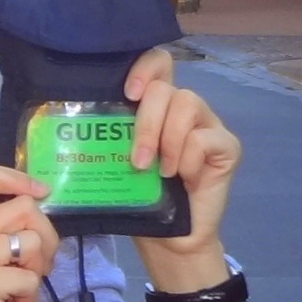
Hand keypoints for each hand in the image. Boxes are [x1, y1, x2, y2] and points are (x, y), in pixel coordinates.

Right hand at [0, 163, 59, 301]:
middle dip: (46, 239)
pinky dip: (30, 297)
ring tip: (18, 293)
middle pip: (25, 208)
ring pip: (32, 242)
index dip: (16, 177)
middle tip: (36, 269)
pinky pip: (30, 277)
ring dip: (37, 272)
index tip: (40, 192)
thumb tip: (41, 206)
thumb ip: (8, 234)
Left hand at [123, 48, 241, 288]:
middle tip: (137, 159)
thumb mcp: (118, 161)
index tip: (128, 92)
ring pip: (187, 104)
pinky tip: (183, 179)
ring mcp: (209, 125)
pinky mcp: (227, 146)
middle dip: (146, 122)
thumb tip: (75, 127)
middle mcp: (183, 109)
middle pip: (167, 88)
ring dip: (167, 141)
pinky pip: (204, 138)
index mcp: (157, 106)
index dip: (145, 66)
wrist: (170, 238)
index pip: (158, 63)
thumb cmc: (140, 197)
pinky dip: (187, 159)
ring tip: (159, 171)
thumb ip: (111, 137)